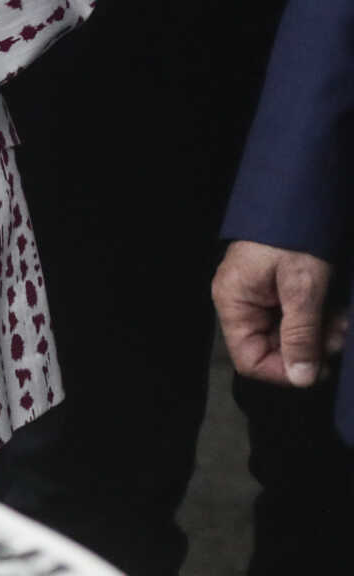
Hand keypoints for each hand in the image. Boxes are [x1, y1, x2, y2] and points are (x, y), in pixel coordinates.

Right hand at [214, 241, 346, 388]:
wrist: (298, 197)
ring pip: (288, 335)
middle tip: (340, 335)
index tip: (320, 368)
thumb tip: (302, 379)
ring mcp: (258, 297)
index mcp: (234, 304)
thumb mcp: (302, 287)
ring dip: (319, 334)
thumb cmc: (292, 237)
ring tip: (342, 320)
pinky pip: (294, 318)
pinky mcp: (275, 291)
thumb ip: (301, 334)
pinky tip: (335, 311)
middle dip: (310, 348)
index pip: (250, 359)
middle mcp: (241, 304)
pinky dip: (317, 320)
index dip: (284, 371)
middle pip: (271, 348)